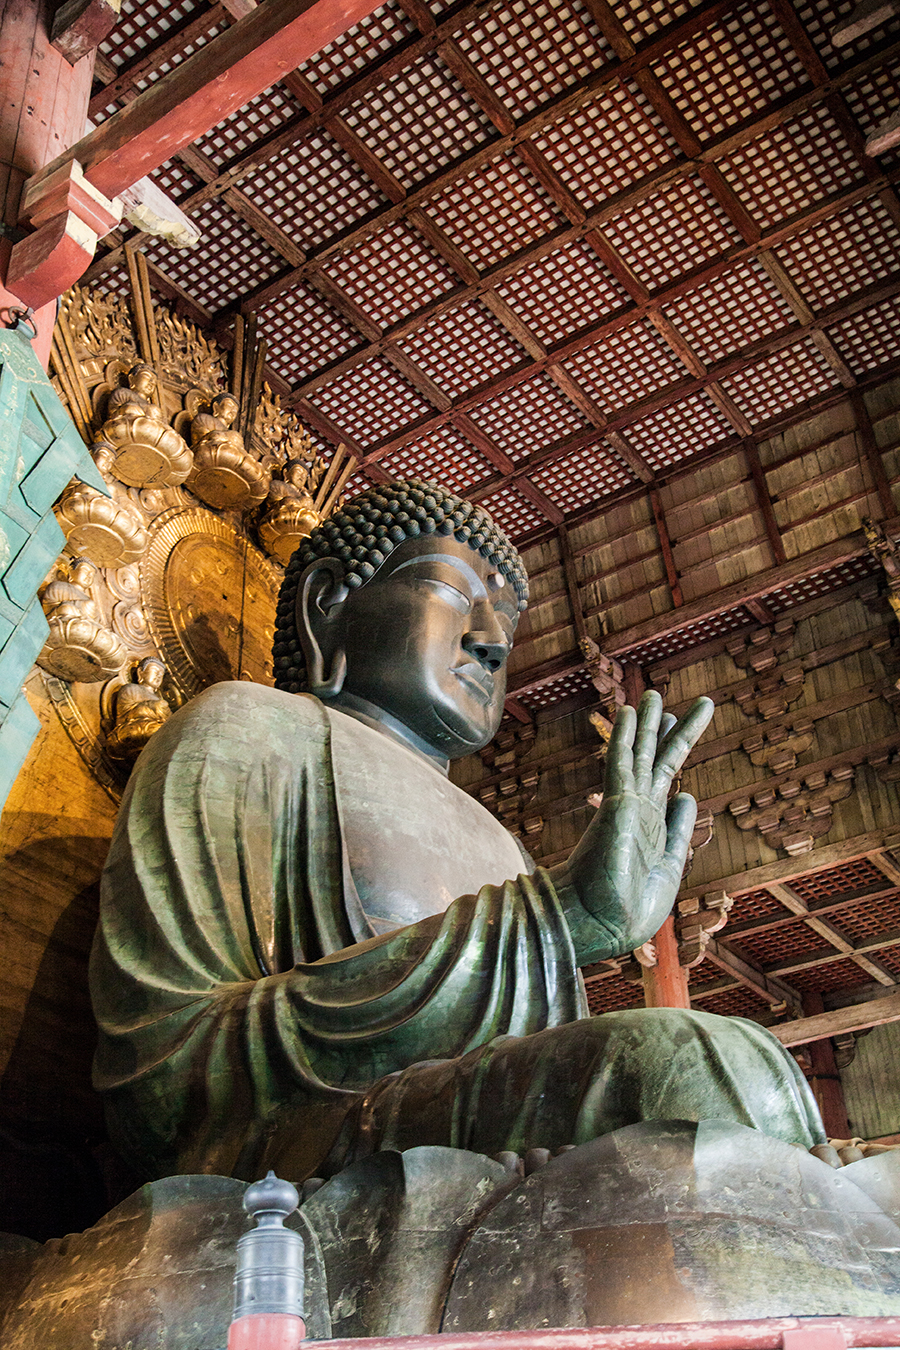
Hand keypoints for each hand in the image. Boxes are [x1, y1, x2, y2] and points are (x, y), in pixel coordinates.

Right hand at [551, 691, 713, 962]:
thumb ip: (679, 830)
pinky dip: (626, 736)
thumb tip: (689, 795)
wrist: (602, 924)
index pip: (665, 780)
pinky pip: (621, 764)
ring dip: (648, 724)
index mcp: (651, 826)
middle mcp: (637, 810)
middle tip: (669, 700)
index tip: (681, 727)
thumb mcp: (670, 865)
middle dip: (665, 730)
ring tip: (654, 694)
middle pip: (655, 761)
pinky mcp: (616, 806)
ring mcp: (626, 806)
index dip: (674, 751)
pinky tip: (630, 712)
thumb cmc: (630, 908)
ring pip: (640, 755)